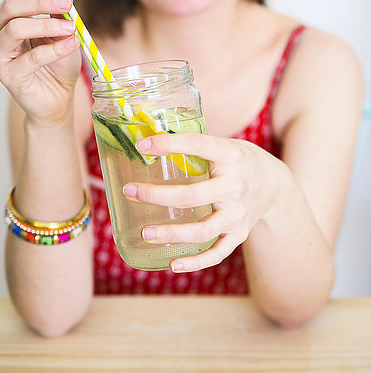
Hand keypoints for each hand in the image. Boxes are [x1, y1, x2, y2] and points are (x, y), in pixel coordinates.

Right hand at [0, 0, 80, 125]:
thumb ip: (62, 7)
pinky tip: (72, 44)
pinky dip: (55, 49)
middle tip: (67, 4)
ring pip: (14, 29)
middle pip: (11, 7)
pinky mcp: (8, 76)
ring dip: (46, 25)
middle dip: (41, 2)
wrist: (58, 96)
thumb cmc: (58, 62)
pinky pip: (31, 57)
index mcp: (6, 18)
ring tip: (71, 28)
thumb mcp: (64, 29)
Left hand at [123, 132, 289, 271]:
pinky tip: (172, 263)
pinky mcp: (239, 234)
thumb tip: (148, 140)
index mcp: (231, 155)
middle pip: (192, 195)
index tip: (142, 145)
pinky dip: (195, 262)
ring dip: (171, 234)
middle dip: (156, 195)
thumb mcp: (224, 144)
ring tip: (144, 233)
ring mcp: (239, 214)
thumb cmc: (237, 160)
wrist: (275, 184)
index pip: (198, 145)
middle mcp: (236, 186)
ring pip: (203, 230)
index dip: (168, 144)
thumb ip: (194, 145)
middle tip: (130, 191)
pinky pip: (217, 253)